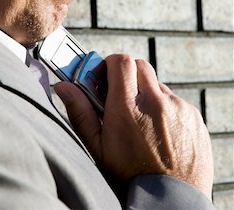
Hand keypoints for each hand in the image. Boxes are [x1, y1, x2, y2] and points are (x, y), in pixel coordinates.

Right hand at [54, 56, 212, 199]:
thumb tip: (63, 86)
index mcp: (128, 108)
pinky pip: (176, 101)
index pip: (120, 62)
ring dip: (147, 95)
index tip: (104, 77)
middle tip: (120, 96)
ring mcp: (178, 108)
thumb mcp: (98, 148)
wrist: (171, 201)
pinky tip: (161, 132)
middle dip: (127, 76)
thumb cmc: (130, 177)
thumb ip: (80, 113)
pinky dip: (166, 109)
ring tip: (142, 122)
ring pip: (158, 85)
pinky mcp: (194, 117)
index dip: (109, 64)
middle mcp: (156, 102)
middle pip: (140, 66)